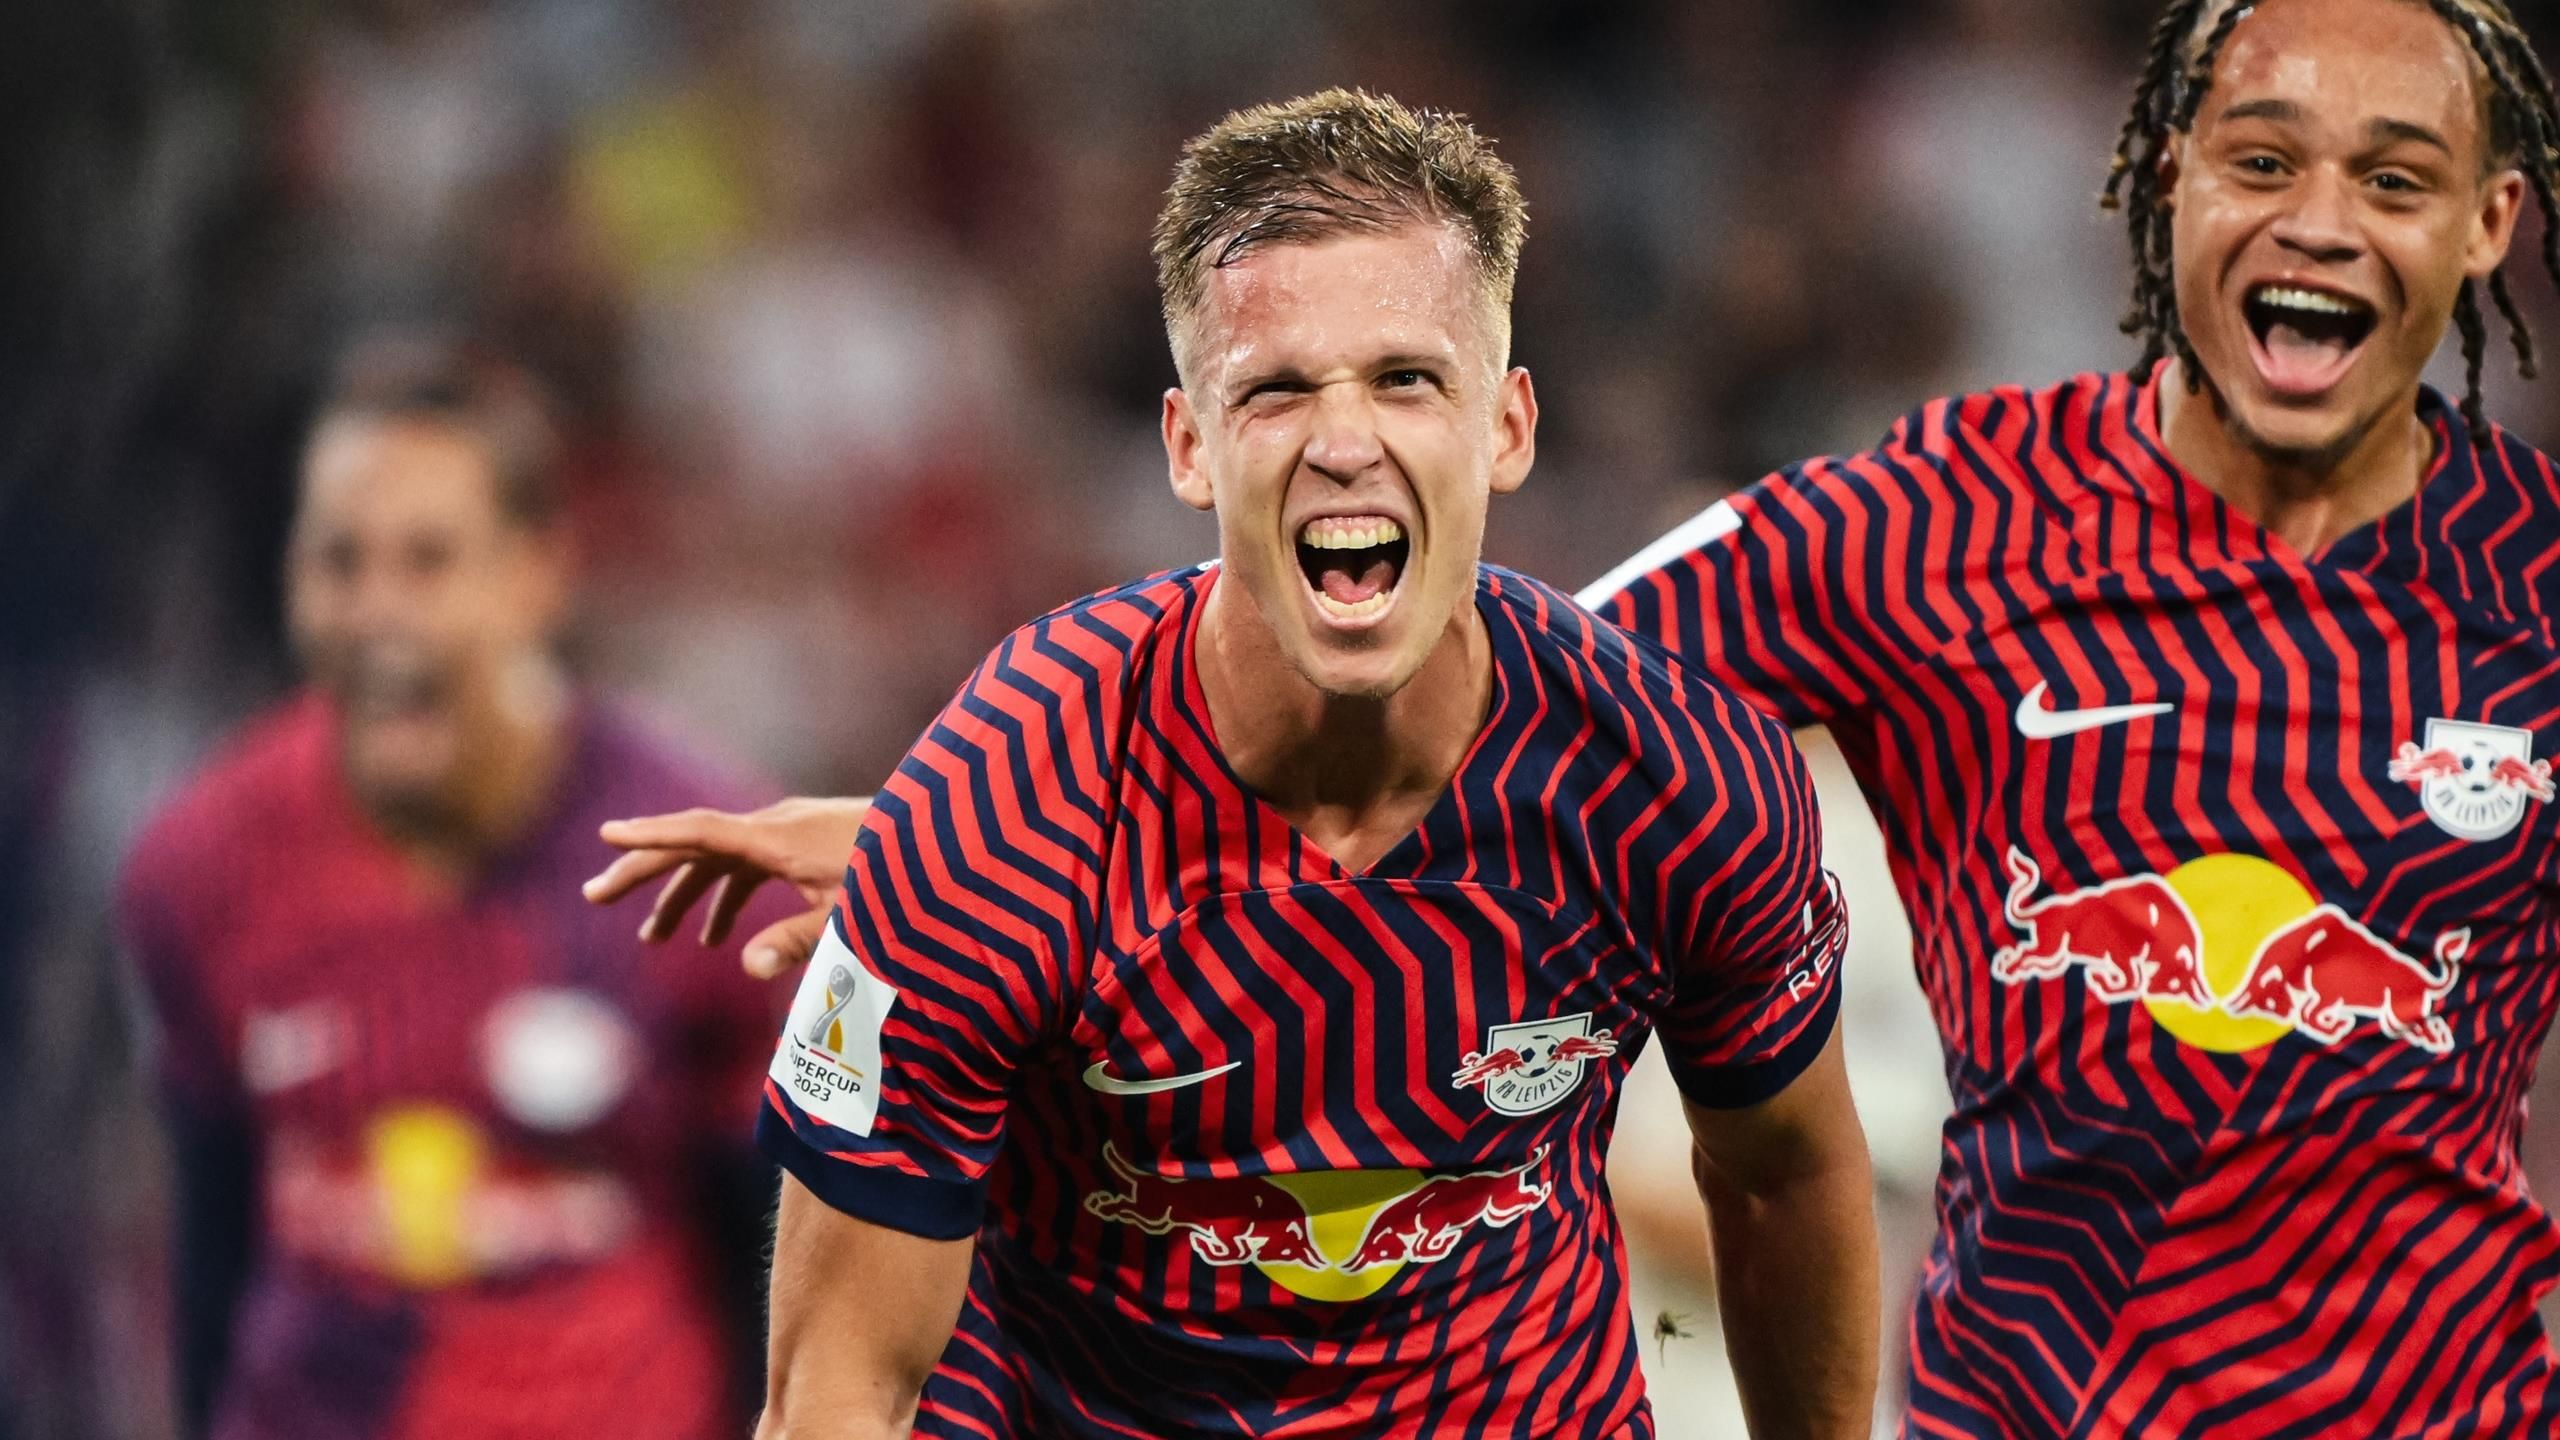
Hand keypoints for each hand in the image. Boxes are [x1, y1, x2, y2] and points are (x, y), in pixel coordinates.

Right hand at [583, 797, 872, 976]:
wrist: (948, 846)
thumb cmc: (900, 881)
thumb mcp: (850, 918)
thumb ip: (799, 942)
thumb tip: (746, 969)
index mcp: (778, 839)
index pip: (700, 832)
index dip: (651, 836)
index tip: (606, 836)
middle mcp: (776, 827)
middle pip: (693, 844)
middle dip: (644, 871)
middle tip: (594, 896)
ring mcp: (790, 832)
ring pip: (719, 859)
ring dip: (684, 896)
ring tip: (653, 940)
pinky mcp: (805, 844)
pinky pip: (748, 867)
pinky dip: (726, 898)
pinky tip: (715, 940)